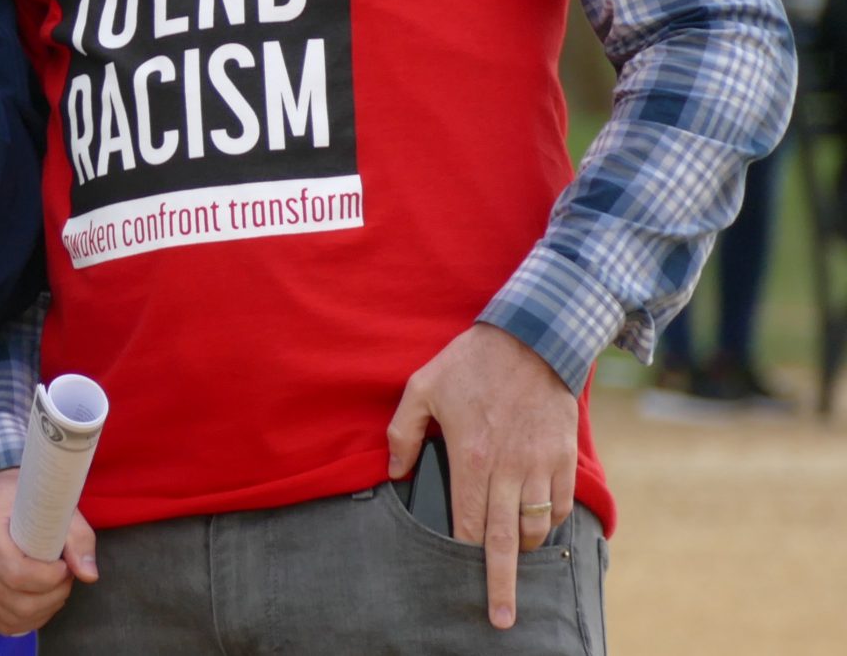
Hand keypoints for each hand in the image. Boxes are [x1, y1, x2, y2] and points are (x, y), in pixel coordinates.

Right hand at [0, 467, 97, 634]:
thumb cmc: (17, 498)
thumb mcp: (51, 504)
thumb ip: (77, 538)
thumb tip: (88, 574)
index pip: (18, 575)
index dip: (51, 578)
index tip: (64, 564)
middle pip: (17, 602)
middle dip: (53, 595)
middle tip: (65, 576)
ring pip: (13, 618)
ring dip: (44, 608)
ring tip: (53, 585)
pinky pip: (2, 623)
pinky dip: (28, 618)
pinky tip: (39, 598)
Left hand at [386, 323, 579, 630]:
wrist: (532, 338)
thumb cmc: (471, 363)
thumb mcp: (421, 388)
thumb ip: (402, 433)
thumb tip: (395, 471)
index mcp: (472, 458)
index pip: (467, 524)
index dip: (463, 557)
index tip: (461, 583)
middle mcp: (509, 470)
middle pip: (506, 541)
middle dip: (503, 584)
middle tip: (503, 619)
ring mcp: (540, 465)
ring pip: (537, 527)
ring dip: (526, 550)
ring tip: (515, 560)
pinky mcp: (564, 457)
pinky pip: (560, 504)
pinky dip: (552, 521)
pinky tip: (539, 526)